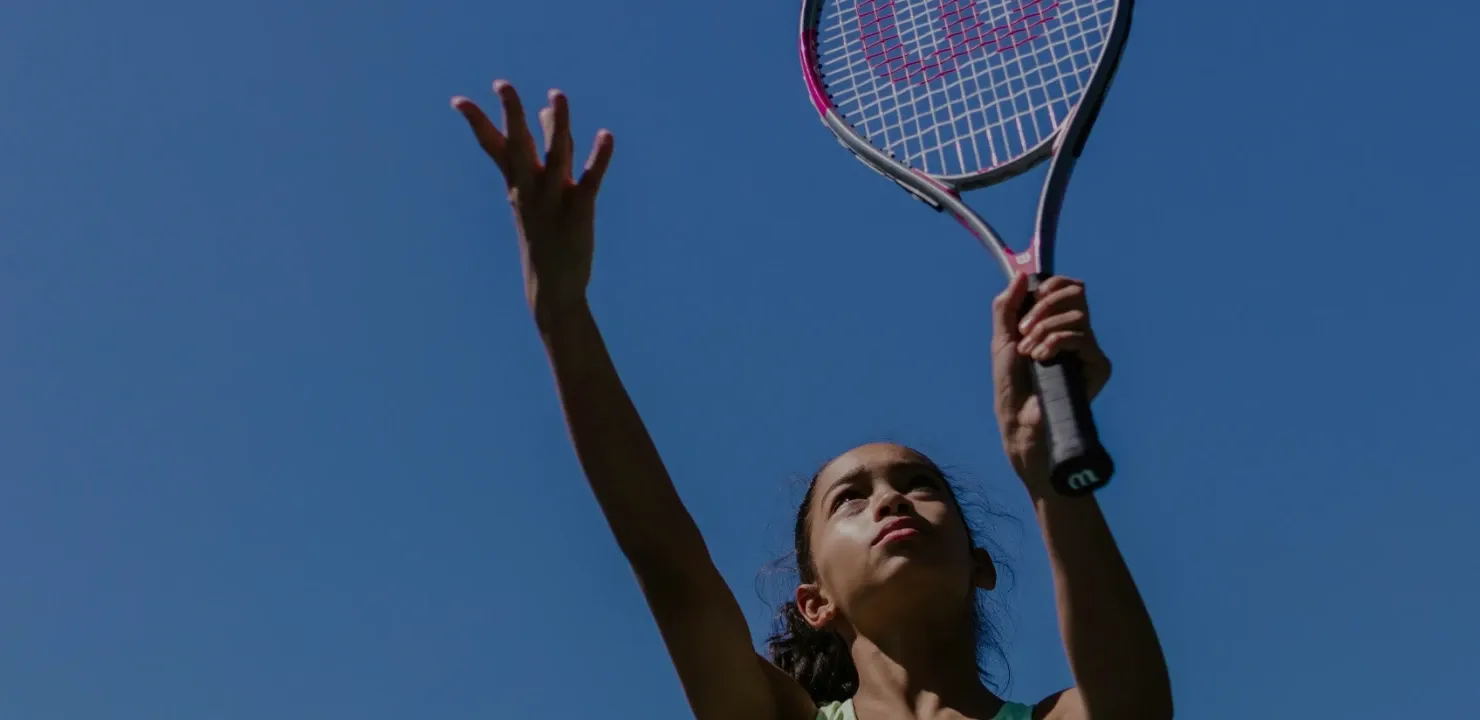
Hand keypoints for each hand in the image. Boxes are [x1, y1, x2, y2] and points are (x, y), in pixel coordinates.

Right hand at [452, 80, 614, 324]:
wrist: (553, 287)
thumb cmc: (545, 236)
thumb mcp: (539, 193)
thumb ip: (546, 151)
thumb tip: (547, 113)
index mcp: (517, 185)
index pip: (494, 148)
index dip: (476, 123)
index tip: (458, 100)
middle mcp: (531, 190)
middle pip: (518, 145)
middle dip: (510, 115)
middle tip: (502, 84)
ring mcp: (554, 200)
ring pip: (555, 155)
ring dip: (557, 125)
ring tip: (557, 95)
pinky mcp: (579, 211)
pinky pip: (589, 179)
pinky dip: (598, 157)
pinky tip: (605, 135)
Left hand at [991, 273, 1111, 487]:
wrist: (1019, 419)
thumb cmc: (1010, 384)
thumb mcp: (1003, 338)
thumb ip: (1008, 306)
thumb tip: (1021, 275)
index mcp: (1055, 323)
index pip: (1067, 287)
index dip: (1052, 285)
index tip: (1034, 295)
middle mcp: (1076, 332)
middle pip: (1076, 292)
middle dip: (1044, 305)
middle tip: (1024, 329)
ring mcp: (1088, 348)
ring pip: (1076, 315)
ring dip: (1045, 329)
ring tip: (1029, 352)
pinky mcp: (1098, 365)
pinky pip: (1082, 336)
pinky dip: (1056, 341)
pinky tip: (1041, 358)